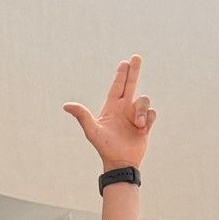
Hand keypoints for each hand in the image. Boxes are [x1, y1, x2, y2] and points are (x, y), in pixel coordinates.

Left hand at [63, 55, 155, 171]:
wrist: (120, 162)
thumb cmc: (104, 147)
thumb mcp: (92, 130)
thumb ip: (82, 116)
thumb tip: (66, 105)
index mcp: (112, 107)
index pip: (117, 86)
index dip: (121, 74)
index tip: (125, 62)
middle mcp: (124, 108)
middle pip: (131, 84)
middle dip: (134, 71)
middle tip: (136, 57)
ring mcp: (135, 116)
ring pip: (144, 101)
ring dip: (142, 111)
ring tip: (138, 124)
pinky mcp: (146, 124)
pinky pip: (152, 113)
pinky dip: (149, 118)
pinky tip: (143, 128)